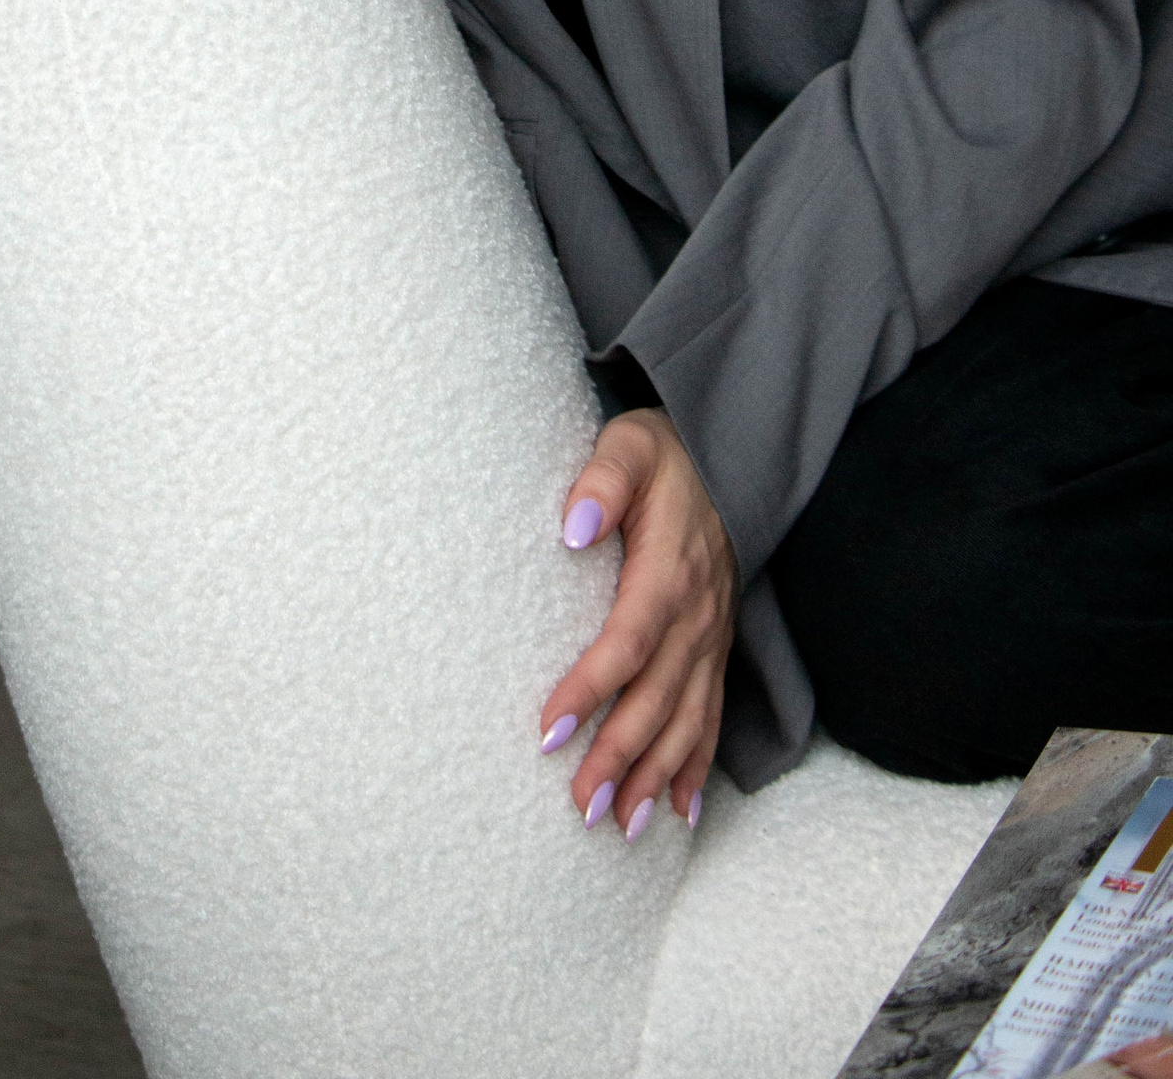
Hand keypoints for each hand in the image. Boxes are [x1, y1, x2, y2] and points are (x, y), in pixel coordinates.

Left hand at [537, 408, 737, 837]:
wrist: (725, 455)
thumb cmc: (664, 454)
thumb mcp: (630, 447)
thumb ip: (603, 480)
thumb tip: (574, 525)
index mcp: (670, 569)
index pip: (628, 640)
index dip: (591, 688)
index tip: (548, 730)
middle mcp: (697, 614)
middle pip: (657, 697)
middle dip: (621, 756)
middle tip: (582, 807)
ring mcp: (711, 636)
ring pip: (687, 719)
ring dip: (657, 775)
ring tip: (624, 826)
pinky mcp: (715, 647)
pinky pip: (711, 714)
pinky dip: (695, 766)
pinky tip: (677, 810)